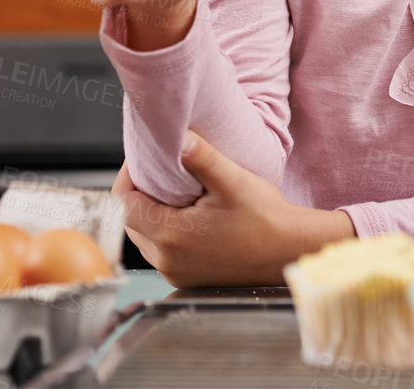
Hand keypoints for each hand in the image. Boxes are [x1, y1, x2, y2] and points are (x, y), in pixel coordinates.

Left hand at [114, 131, 355, 287]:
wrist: (289, 250)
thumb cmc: (266, 218)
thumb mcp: (232, 181)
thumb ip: (201, 157)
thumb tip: (178, 135)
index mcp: (170, 235)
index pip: (124, 204)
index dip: (128, 177)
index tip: (144, 159)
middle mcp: (166, 259)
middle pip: (131, 221)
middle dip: (140, 194)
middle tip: (159, 170)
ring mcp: (176, 272)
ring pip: (145, 237)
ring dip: (152, 213)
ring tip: (174, 191)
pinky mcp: (187, 277)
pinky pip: (162, 251)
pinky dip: (166, 231)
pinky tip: (187, 215)